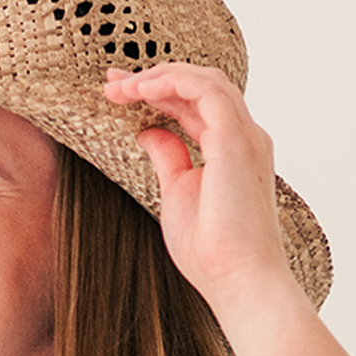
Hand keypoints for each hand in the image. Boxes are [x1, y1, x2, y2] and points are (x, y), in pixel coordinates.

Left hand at [102, 61, 306, 331]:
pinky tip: (141, 89)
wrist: (238, 279)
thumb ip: (167, 158)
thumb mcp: (176, 192)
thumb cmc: (211, 249)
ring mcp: (244, 137)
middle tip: (111, 81)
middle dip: (154, 76)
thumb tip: (147, 132)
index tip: (117, 91)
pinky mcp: (237, 141)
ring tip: (120, 86)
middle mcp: (243, 137)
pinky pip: (206, 91)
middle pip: (199, 86)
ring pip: (205, 80)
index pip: (194, 104)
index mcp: (232, 149)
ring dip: (159, 76)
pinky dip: (173, 82)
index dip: (156, 91)